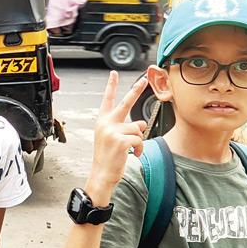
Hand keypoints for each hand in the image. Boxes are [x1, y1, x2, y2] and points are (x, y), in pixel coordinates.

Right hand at [87, 71, 149, 203]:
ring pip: (137, 128)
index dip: (111, 86)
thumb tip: (141, 123)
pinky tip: (133, 154)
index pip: (107, 100)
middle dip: (136, 90)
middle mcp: (106, 123)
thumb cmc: (108, 158)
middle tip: (144, 79)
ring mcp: (112, 131)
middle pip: (126, 103)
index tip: (114, 74)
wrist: (102, 174)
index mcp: (102, 122)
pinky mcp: (120, 140)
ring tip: (131, 150)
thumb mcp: (113, 140)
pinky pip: (139, 139)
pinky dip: (139, 148)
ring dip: (139, 140)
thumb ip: (125, 128)